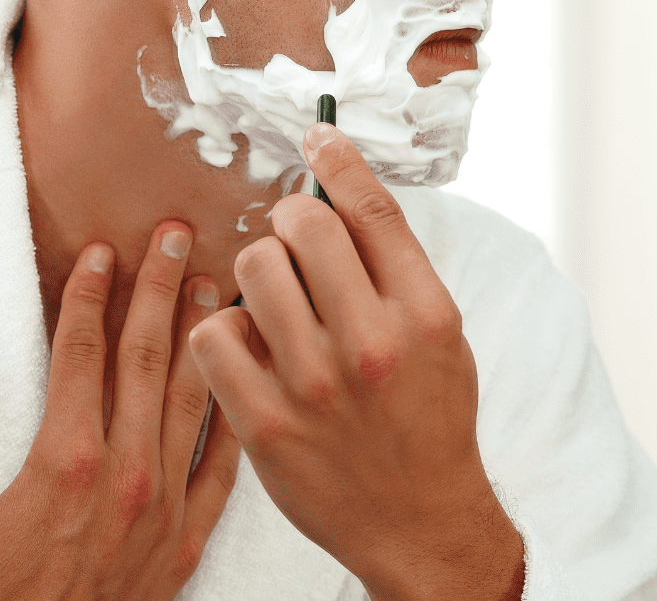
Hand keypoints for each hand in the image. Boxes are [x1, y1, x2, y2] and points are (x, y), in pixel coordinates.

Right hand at [0, 225, 242, 600]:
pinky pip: (223, 460)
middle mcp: (124, 472)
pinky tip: (248, 370)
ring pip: (192, 396)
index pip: (80, 356)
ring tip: (217, 279)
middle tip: (178, 233)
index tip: (100, 251)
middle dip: (160, 288)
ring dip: (203, 333)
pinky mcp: (189, 534)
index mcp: (64, 462)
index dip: (90, 297)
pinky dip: (236, 408)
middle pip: (146, 358)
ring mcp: (164, 502)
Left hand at [189, 124, 523, 600]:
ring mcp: (315, 383)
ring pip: (252, 270)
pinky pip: (214, 335)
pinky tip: (249, 344)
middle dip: (290, 221)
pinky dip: (225, 330)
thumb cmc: (430, 420)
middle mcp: (373, 342)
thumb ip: (397, 271)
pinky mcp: (265, 422)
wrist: (419, 521)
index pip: (372, 210)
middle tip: (294, 244)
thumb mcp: (441, 336)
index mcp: (424, 313)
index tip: (316, 136)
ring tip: (274, 299)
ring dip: (257, 273)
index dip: (336, 160)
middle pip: (303, 227)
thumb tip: (340, 193)